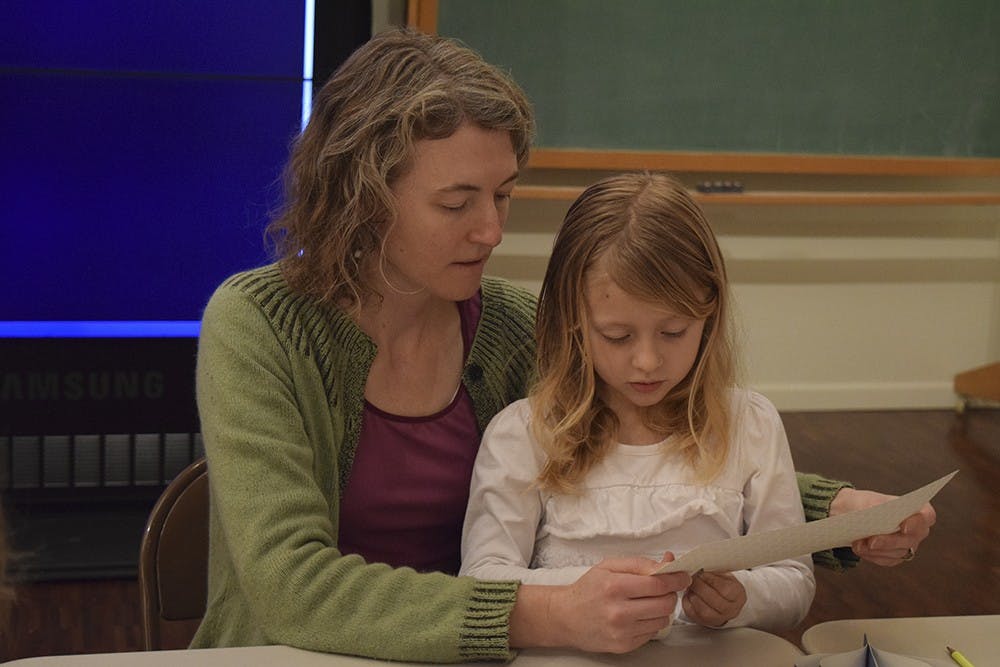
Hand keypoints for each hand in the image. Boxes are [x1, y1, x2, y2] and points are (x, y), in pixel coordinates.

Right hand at [514, 554, 689, 653]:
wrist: (565, 617)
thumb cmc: (588, 589)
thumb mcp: (609, 566)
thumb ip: (640, 563)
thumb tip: (668, 563)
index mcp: (615, 586)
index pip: (658, 584)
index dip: (676, 579)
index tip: (684, 576)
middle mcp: (618, 611)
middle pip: (665, 604)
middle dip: (670, 594)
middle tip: (663, 589)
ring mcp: (622, 632)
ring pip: (662, 620)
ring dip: (661, 609)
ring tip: (646, 602)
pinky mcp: (624, 646)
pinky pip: (652, 633)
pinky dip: (650, 622)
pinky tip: (637, 616)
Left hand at [681, 570, 746, 627]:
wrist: (725, 601)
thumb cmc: (723, 584)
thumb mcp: (725, 575)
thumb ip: (715, 571)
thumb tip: (701, 564)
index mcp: (738, 596)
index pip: (725, 589)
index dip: (711, 579)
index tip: (701, 571)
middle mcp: (731, 610)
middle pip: (713, 600)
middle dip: (699, 586)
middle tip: (691, 577)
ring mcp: (718, 619)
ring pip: (703, 610)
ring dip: (693, 595)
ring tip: (689, 585)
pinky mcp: (704, 622)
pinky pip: (693, 614)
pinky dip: (687, 602)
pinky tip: (688, 593)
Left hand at [829, 487, 935, 565]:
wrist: (854, 514)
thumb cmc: (865, 503)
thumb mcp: (865, 500)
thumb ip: (872, 506)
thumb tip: (873, 516)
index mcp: (916, 509)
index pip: (926, 516)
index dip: (918, 522)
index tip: (904, 527)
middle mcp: (917, 530)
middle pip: (910, 539)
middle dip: (889, 541)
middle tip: (871, 542)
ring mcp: (908, 545)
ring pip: (898, 552)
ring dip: (877, 550)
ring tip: (858, 545)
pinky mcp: (896, 556)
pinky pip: (887, 560)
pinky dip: (872, 555)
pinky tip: (860, 549)